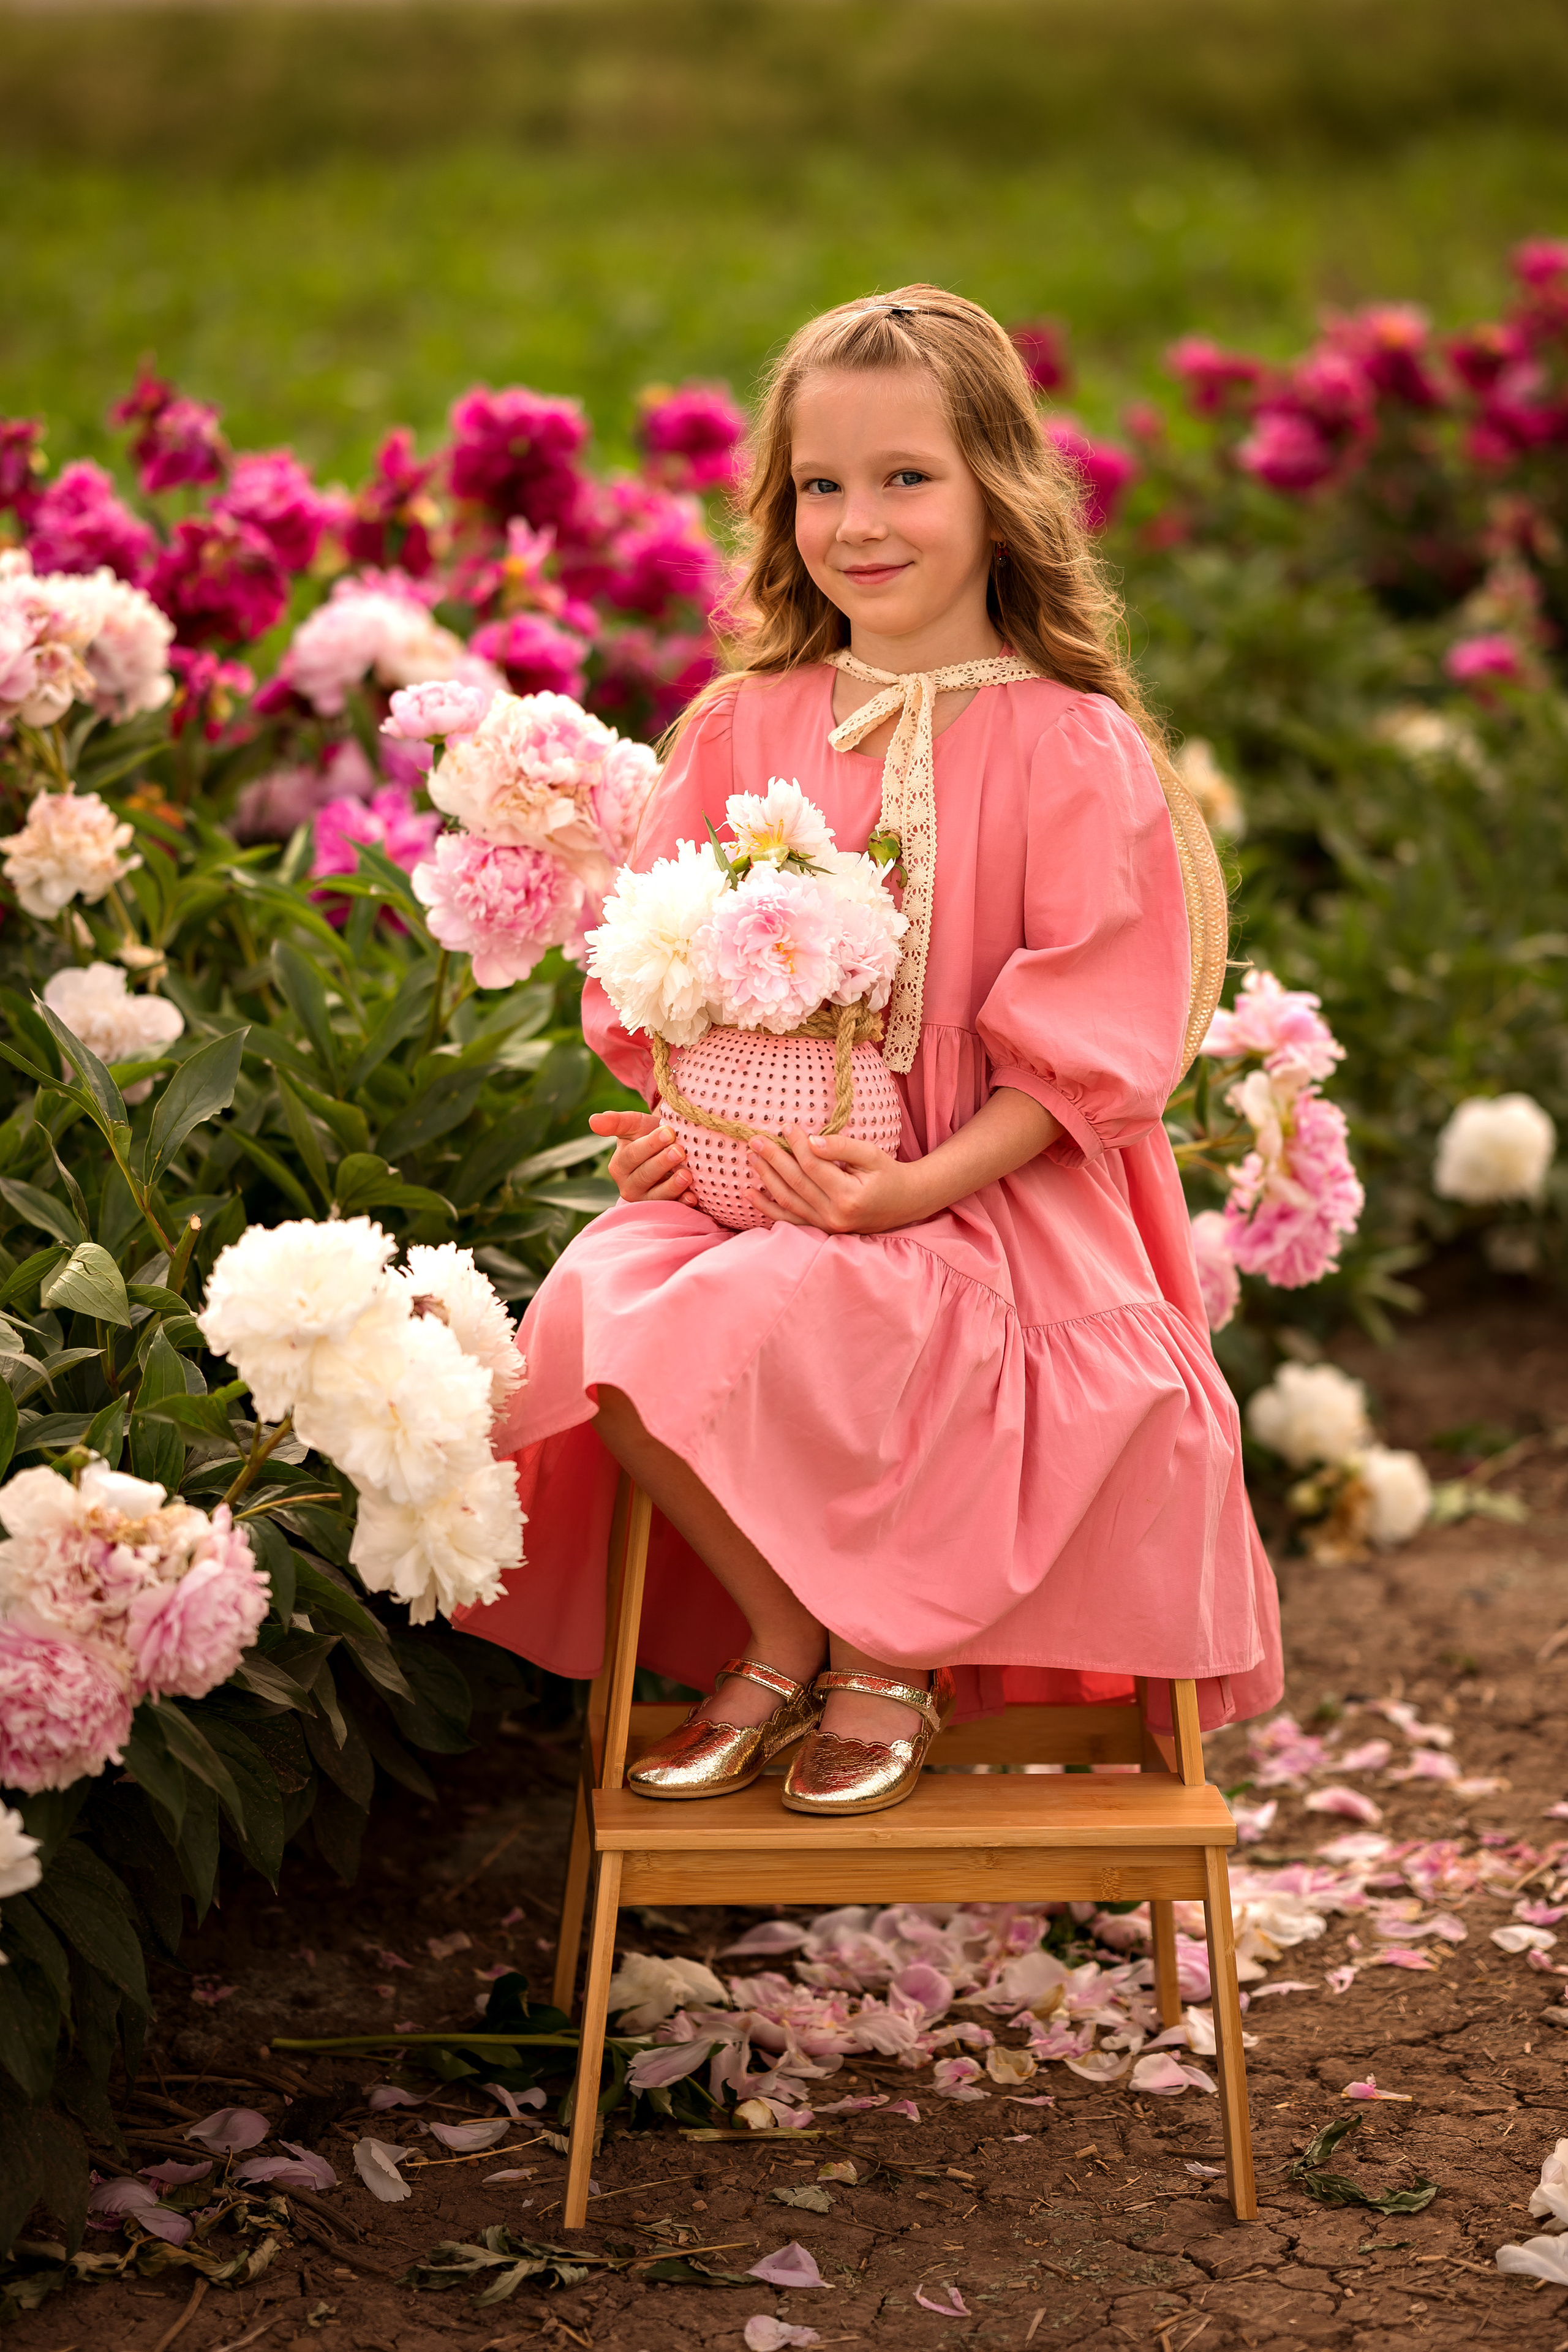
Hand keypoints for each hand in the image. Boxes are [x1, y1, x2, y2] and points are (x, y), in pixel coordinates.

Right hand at [589, 1110, 697, 1206]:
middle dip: (663, 1163)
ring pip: (657, 1196)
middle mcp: (628, 1186)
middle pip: (645, 1175)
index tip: (669, 1132)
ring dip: (672, 1186)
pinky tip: (693, 1197)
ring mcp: (646, 1200)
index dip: (650, 1144)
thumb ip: (616, 1122)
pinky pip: (671, 1209)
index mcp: (619, 1165)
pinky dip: (683, 1203)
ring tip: (687, 1175)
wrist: (668, 1150)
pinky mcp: (662, 1210)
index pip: (633, 1155)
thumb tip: (593, 1120)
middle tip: (680, 1151)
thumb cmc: (649, 1135)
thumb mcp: (635, 1125)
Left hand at [745, 1125, 925, 1233]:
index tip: (784, 1126)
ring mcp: (826, 1227)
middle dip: (772, 1159)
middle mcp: (835, 1215)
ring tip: (751, 1157)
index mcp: (849, 1196)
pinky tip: (750, 1193)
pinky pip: (789, 1220)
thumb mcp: (871, 1154)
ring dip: (766, 1179)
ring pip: (788, 1201)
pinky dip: (768, 1208)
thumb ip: (841, 1147)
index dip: (796, 1145)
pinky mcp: (821, 1230)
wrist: (904, 1203)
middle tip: (755, 1139)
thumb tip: (811, 1142)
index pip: (813, 1166)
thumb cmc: (887, 1174)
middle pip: (796, 1183)